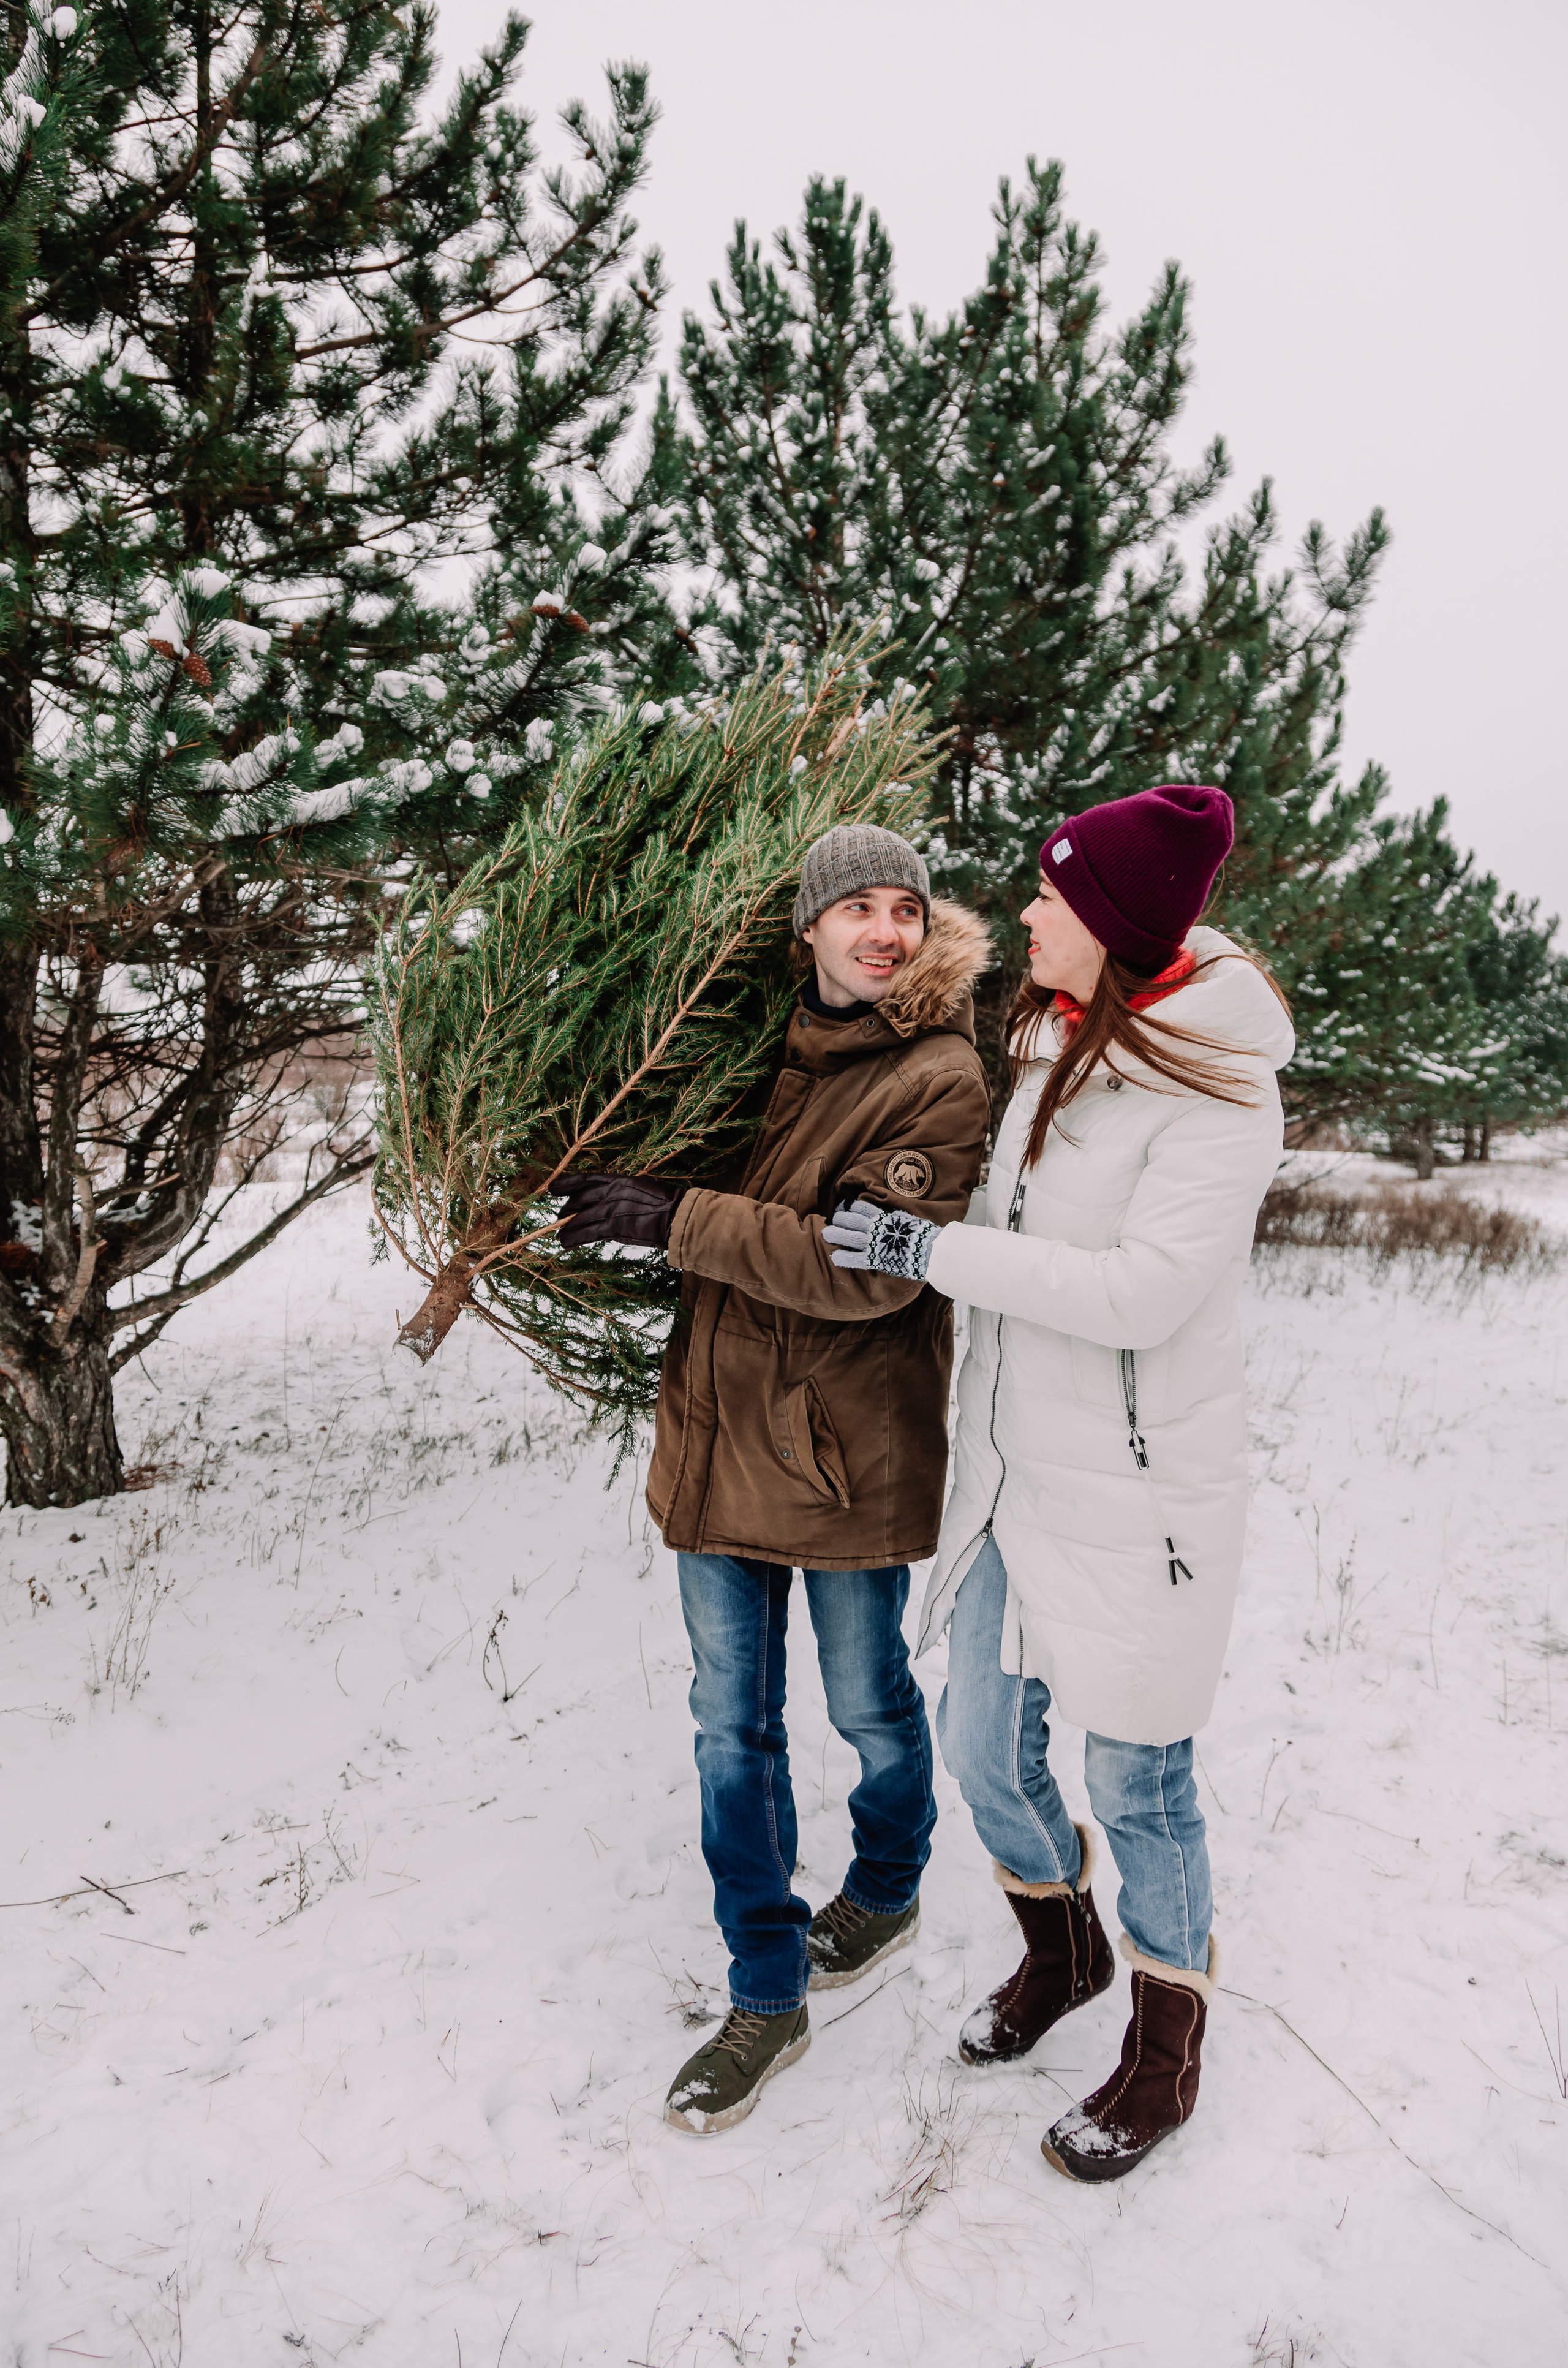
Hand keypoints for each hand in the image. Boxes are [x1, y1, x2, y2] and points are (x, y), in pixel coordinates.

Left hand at [555, 1171, 683, 1250]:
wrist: (675, 1216)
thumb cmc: (664, 1205)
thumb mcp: (640, 1190)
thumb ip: (622, 1194)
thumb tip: (608, 1201)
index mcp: (619, 1180)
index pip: (586, 1179)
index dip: (567, 1183)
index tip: (553, 1187)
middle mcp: (611, 1192)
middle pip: (579, 1200)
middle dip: (568, 1210)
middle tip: (561, 1218)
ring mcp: (611, 1209)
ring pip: (580, 1219)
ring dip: (568, 1229)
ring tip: (560, 1236)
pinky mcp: (614, 1226)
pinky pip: (587, 1233)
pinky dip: (574, 1238)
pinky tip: (565, 1243)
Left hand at [824, 1197, 939, 1280]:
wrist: (932, 1250)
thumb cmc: (925, 1235)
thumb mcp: (911, 1220)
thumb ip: (899, 1219)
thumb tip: (897, 1217)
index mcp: (886, 1218)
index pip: (864, 1208)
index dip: (853, 1207)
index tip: (846, 1207)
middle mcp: (877, 1228)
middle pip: (852, 1220)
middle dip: (840, 1219)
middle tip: (832, 1219)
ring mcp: (875, 1243)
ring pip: (850, 1237)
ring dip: (836, 1234)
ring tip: (826, 1234)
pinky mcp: (875, 1259)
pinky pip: (855, 1258)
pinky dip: (843, 1258)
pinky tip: (834, 1257)